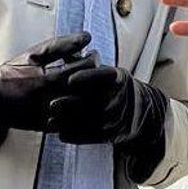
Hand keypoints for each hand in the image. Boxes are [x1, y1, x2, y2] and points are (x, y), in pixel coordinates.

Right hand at [0, 31, 95, 141]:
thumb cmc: (10, 75)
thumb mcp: (32, 55)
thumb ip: (60, 45)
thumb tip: (87, 37)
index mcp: (48, 78)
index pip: (85, 68)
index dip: (93, 59)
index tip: (92, 55)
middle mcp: (52, 99)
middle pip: (90, 90)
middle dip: (98, 78)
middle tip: (96, 70)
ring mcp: (52, 116)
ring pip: (86, 108)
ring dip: (93, 95)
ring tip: (90, 85)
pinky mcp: (51, 128)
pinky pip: (76, 122)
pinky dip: (83, 111)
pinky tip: (80, 100)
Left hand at [46, 65, 166, 146]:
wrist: (136, 110)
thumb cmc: (112, 87)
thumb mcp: (104, 71)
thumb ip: (83, 63)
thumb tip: (61, 51)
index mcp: (117, 77)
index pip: (103, 75)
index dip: (87, 77)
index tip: (69, 80)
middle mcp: (119, 96)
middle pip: (95, 100)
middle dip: (72, 103)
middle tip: (52, 104)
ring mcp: (117, 116)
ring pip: (92, 120)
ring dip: (70, 122)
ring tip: (51, 122)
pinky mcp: (113, 133)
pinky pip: (94, 136)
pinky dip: (77, 136)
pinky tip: (62, 134)